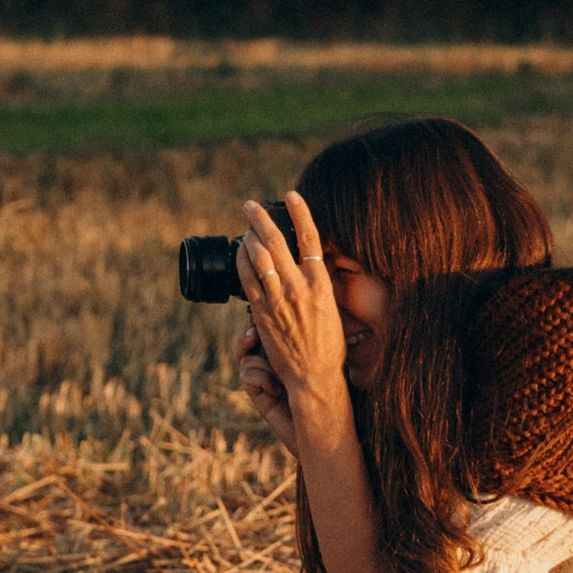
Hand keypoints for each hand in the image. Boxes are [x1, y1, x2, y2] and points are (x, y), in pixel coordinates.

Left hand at [237, 192, 355, 457]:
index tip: (291, 195)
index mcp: (321, 284)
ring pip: (259, 258)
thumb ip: (318, 284)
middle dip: (261, 219)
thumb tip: (309, 263)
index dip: (300, 212)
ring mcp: (279, 300)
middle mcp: (299, 288)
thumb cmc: (327, 345)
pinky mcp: (262, 314)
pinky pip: (248, 280)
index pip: (311, 238)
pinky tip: (240, 252)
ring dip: (249, 236)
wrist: (314, 377)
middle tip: (250, 206)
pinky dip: (242, 262)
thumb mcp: (331, 307)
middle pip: (277, 242)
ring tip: (245, 225)